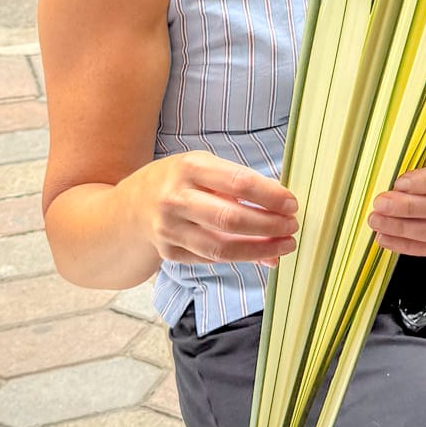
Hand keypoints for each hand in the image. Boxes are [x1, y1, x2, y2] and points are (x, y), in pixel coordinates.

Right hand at [130, 152, 297, 267]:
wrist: (133, 206)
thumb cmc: (181, 181)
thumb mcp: (203, 167)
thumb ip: (239, 186)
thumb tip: (281, 211)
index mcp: (190, 167)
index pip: (239, 183)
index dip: (270, 196)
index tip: (292, 204)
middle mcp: (176, 198)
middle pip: (232, 219)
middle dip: (269, 226)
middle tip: (292, 227)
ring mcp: (169, 229)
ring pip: (223, 248)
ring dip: (260, 249)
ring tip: (284, 245)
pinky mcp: (169, 253)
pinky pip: (212, 259)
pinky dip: (240, 258)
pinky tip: (260, 253)